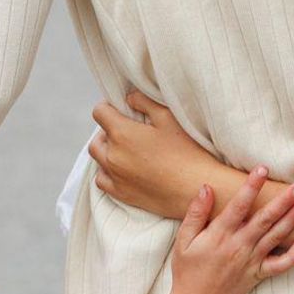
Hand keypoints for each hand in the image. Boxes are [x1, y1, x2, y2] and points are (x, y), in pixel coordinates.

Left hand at [90, 93, 231, 218]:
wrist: (196, 188)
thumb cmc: (187, 152)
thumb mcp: (168, 117)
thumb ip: (144, 102)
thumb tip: (130, 98)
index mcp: (122, 133)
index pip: (99, 113)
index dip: (108, 107)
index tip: (119, 109)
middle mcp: (113, 156)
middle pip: (96, 138)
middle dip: (106, 131)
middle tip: (126, 131)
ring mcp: (115, 177)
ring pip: (98, 159)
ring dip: (107, 152)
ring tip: (125, 150)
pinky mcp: (122, 194)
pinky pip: (102, 181)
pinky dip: (107, 172)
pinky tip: (123, 169)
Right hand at [166, 167, 293, 293]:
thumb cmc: (188, 271)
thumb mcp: (183, 241)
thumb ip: (195, 214)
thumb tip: (206, 188)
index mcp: (219, 235)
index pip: (238, 206)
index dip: (251, 186)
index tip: (262, 169)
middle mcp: (238, 246)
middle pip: (264, 219)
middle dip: (283, 201)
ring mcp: (250, 261)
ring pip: (275, 237)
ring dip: (292, 220)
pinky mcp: (258, 275)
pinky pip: (279, 266)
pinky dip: (293, 257)